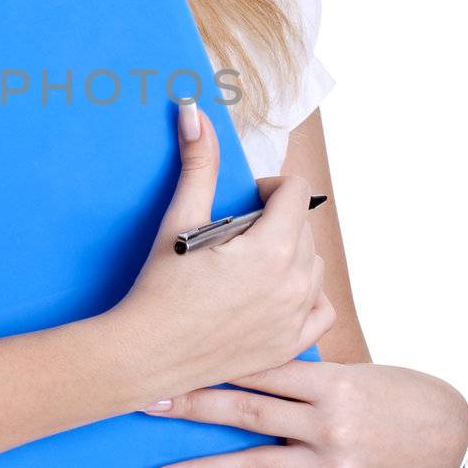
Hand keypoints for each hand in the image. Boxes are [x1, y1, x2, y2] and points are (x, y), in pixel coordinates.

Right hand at [107, 101, 335, 406]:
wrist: (146, 354)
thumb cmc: (159, 288)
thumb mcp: (179, 221)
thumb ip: (198, 165)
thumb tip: (194, 113)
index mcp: (273, 249)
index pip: (296, 192)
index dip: (270, 188)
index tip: (246, 200)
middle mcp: (294, 284)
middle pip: (305, 229)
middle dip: (277, 222)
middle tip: (236, 234)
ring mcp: (296, 319)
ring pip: (314, 267)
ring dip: (291, 256)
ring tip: (250, 262)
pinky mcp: (289, 345)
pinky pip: (321, 311)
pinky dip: (306, 297)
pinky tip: (275, 293)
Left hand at [137, 358, 467, 467]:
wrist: (448, 435)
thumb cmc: (394, 390)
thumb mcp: (351, 366)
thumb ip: (298, 368)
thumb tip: (236, 352)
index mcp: (330, 380)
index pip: (259, 367)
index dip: (212, 362)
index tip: (169, 355)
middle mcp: (327, 422)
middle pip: (246, 413)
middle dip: (191, 408)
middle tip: (144, 403)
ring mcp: (327, 463)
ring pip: (252, 466)